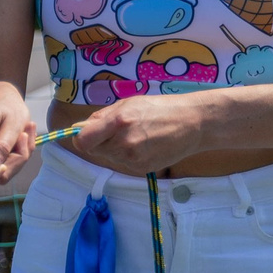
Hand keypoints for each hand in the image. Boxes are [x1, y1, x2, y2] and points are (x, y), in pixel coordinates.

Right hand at [0, 81, 36, 184]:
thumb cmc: (6, 104)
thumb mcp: (13, 120)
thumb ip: (3, 145)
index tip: (5, 163)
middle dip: (13, 164)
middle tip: (25, 137)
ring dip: (19, 157)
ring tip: (25, 132)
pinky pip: (3, 167)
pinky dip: (17, 156)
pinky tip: (22, 137)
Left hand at [71, 93, 211, 175]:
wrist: (194, 123)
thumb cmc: (160, 108)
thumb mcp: (128, 104)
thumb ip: (101, 117)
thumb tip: (77, 128)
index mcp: (119, 122)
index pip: (83, 141)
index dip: (82, 138)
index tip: (87, 134)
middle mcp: (124, 142)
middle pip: (95, 150)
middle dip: (101, 141)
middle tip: (120, 130)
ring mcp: (134, 158)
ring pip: (110, 157)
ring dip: (116, 148)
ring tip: (138, 135)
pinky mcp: (143, 169)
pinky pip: (124, 164)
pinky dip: (129, 156)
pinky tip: (146, 145)